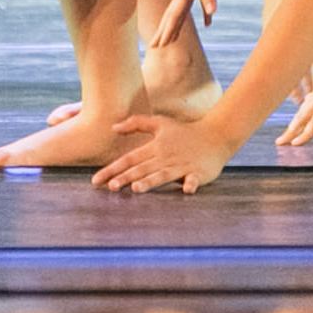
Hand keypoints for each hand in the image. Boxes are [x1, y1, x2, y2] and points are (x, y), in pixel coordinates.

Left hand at [91, 114, 229, 194]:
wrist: (216, 134)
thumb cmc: (185, 132)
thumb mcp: (161, 123)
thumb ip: (137, 123)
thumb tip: (113, 127)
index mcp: (156, 147)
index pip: (130, 159)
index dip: (113, 169)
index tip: (96, 180)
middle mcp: (166, 157)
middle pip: (143, 168)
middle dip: (126, 177)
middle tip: (111, 187)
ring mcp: (182, 165)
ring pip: (163, 174)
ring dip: (151, 181)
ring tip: (137, 188)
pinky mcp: (197, 172)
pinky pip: (194, 179)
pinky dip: (191, 184)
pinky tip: (187, 189)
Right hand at [150, 0, 217, 49]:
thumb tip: (213, 13)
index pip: (174, 15)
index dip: (167, 31)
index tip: (157, 46)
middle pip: (173, 14)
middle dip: (165, 30)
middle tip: (155, 47)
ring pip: (181, 8)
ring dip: (177, 23)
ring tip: (173, 37)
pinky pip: (198, 0)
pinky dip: (202, 10)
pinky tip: (208, 19)